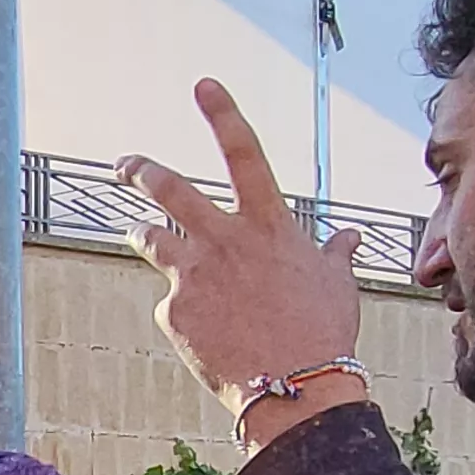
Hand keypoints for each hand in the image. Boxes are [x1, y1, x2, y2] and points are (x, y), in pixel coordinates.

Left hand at [122, 81, 369, 446]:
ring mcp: (194, 274)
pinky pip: (170, 302)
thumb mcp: (337, 285)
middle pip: (170, 189)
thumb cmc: (323, 334)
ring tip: (135, 231)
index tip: (204, 86)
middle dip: (142, 171)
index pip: (245, 154)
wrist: (294, 388)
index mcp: (268, 225)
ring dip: (141, 232)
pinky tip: (201, 331)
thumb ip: (335, 254)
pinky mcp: (174, 311)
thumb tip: (349, 238)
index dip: (223, 115)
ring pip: (151, 238)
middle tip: (125, 165)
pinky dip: (181, 310)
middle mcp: (224, 240)